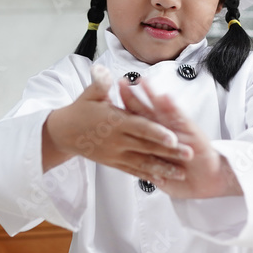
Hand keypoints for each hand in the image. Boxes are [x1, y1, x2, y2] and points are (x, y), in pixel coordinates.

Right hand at [42, 65, 193, 181]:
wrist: (63, 134)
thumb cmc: (79, 111)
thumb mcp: (89, 94)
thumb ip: (101, 83)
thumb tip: (104, 71)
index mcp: (115, 122)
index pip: (140, 127)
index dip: (157, 132)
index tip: (173, 137)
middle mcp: (117, 140)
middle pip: (147, 147)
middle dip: (169, 152)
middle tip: (189, 155)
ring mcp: (116, 154)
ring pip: (143, 163)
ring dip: (163, 168)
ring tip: (181, 174)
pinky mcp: (113, 163)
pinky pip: (133, 171)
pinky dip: (148, 176)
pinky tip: (162, 180)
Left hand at [120, 78, 242, 198]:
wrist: (208, 181)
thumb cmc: (183, 177)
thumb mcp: (157, 171)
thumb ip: (142, 162)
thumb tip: (121, 159)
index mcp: (155, 139)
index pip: (136, 122)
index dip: (123, 111)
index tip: (108, 100)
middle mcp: (165, 131)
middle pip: (146, 111)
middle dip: (133, 97)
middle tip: (121, 82)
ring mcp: (178, 131)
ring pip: (162, 110)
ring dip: (152, 96)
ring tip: (141, 82)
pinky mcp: (191, 134)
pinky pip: (180, 120)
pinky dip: (172, 108)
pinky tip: (164, 97)